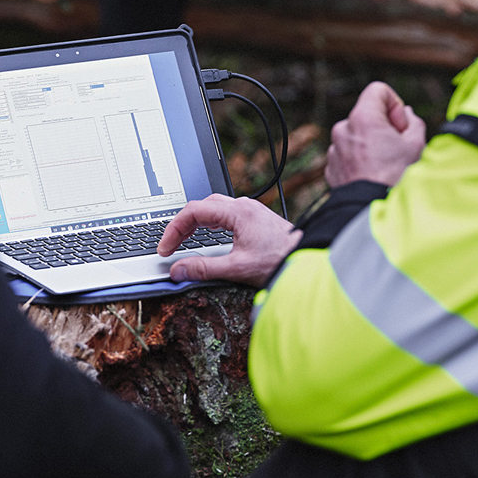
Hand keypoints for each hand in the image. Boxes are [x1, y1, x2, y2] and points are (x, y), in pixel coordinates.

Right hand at [157, 194, 301, 287]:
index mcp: (237, 212)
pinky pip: (225, 214)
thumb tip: (178, 270)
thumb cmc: (282, 261)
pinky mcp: (256, 219)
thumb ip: (205, 269)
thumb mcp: (238, 268)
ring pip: (214, 209)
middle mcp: (244, 207)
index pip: (194, 211)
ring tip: (184, 241)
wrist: (311, 259)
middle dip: (182, 225)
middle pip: (202, 206)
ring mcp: (251, 211)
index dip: (174, 229)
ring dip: (196, 224)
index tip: (166, 248)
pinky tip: (209, 237)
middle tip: (171, 246)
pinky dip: (210, 225)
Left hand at [325, 81, 425, 187]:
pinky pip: (348, 155)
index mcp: (362, 118)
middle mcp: (343, 129)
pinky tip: (372, 176)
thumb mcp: (416, 146)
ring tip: (385, 167)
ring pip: (357, 137)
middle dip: (383, 127)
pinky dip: (360, 161)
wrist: (371, 213)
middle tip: (397, 150)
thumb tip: (406, 116)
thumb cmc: (396, 179)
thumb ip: (413, 123)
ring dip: (371, 145)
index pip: (378, 90)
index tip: (401, 128)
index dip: (394, 105)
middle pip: (367, 115)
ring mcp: (334, 149)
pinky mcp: (331, 168)